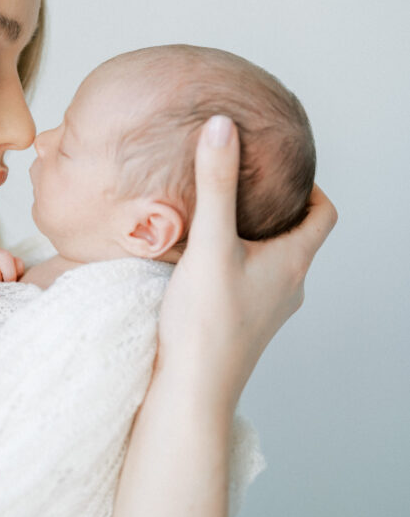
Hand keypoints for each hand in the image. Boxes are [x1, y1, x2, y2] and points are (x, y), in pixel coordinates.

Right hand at [158, 115, 336, 412]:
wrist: (191, 391)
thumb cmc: (206, 324)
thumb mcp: (209, 243)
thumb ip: (215, 184)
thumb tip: (223, 125)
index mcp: (293, 263)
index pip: (325, 214)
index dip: (312, 187)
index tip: (281, 170)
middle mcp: (288, 287)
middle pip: (298, 236)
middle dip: (276, 207)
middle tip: (245, 185)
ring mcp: (266, 310)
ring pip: (272, 261)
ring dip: (254, 237)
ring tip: (221, 217)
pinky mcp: (242, 325)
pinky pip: (250, 283)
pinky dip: (236, 264)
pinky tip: (202, 262)